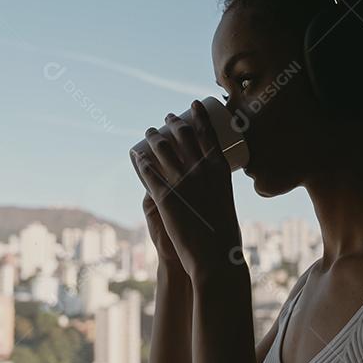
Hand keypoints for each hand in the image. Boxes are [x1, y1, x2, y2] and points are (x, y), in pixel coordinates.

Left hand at [135, 100, 244, 282]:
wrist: (215, 257)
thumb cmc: (225, 236)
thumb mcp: (226, 203)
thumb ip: (216, 192)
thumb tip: (210, 188)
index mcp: (220, 169)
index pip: (208, 132)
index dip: (199, 115)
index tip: (193, 105)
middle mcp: (200, 169)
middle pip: (183, 135)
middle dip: (173, 123)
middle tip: (168, 119)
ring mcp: (181, 182)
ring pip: (162, 149)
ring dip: (154, 136)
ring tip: (150, 132)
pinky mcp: (164, 197)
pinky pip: (148, 172)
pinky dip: (141, 161)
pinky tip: (136, 156)